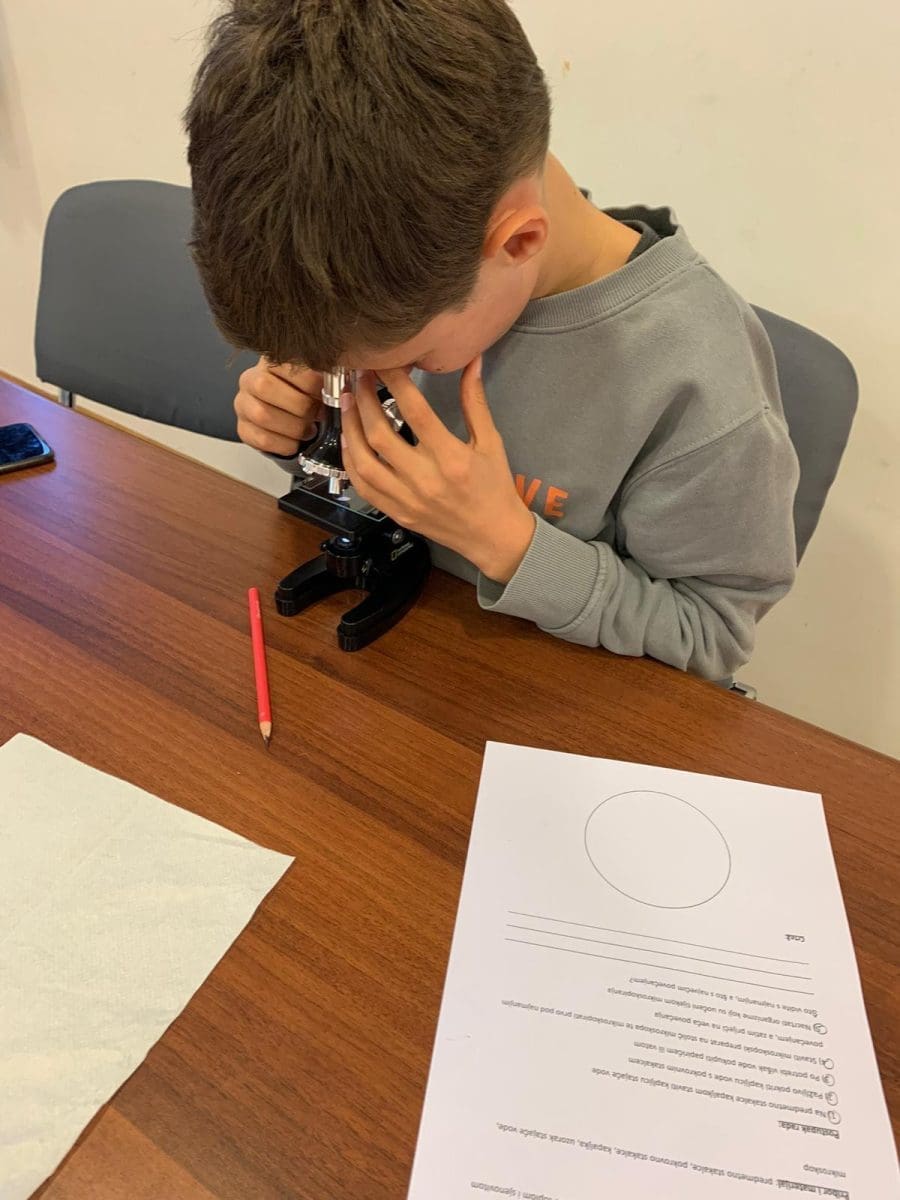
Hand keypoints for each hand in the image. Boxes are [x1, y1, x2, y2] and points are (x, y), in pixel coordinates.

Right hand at [234, 357, 323, 456]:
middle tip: (317, 414)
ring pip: (263, 414)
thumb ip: (321, 378)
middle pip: (265, 387)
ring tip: (309, 429)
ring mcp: (243, 405)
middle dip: (300, 405)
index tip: (325, 392)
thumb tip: (340, 383)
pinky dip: (285, 444)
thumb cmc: (302, 396)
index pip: (284, 364)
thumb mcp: (312, 380)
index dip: (310, 381)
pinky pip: (262, 439)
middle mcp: (250, 379)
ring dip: (294, 426)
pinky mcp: (243, 429)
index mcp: (269, 361)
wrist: (286, 417)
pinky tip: (296, 441)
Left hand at [340, 358, 535, 583]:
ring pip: (364, 461)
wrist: (494, 537)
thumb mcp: (491, 442)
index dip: (394, 381)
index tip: (383, 362)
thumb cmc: (495, 487)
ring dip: (350, 428)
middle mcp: (424, 479)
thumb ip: (475, 402)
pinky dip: (351, 462)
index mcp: (450, 457)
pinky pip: (363, 487)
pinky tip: (349, 441)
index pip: (414, 410)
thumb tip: (471, 360)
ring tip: (347, 404)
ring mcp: (406, 499)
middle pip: (380, 434)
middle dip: (364, 399)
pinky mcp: (397, 513)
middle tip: (359, 377)